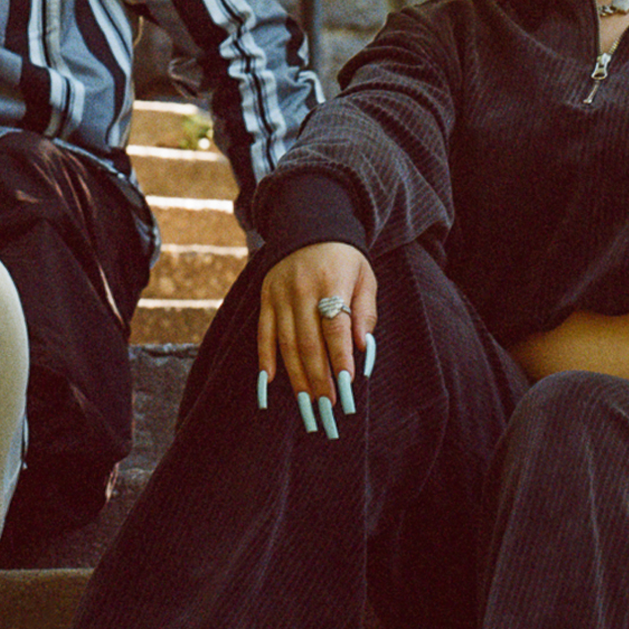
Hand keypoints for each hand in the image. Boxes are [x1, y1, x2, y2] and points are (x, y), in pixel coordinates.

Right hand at [258, 242, 376, 437]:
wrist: (309, 225)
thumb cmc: (344, 257)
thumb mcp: (364, 276)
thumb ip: (365, 310)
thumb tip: (362, 346)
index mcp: (332, 281)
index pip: (335, 326)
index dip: (340, 356)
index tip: (347, 383)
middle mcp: (302, 289)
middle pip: (309, 341)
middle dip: (319, 376)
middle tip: (328, 403)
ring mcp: (280, 294)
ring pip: (287, 342)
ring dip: (296, 375)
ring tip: (307, 400)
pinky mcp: (266, 298)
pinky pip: (264, 332)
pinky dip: (265, 358)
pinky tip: (270, 380)